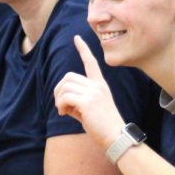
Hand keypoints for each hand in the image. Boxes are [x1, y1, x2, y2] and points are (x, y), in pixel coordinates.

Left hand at [53, 35, 124, 150]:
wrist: (115, 137)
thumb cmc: (102, 126)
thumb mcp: (90, 108)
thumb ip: (78, 99)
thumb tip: (60, 97)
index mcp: (100, 85)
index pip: (91, 62)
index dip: (83, 49)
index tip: (77, 38)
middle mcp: (97, 85)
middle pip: (68, 77)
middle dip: (58, 90)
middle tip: (60, 105)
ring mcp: (93, 92)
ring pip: (65, 87)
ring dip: (58, 99)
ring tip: (63, 111)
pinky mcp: (88, 102)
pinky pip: (65, 97)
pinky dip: (60, 105)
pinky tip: (64, 114)